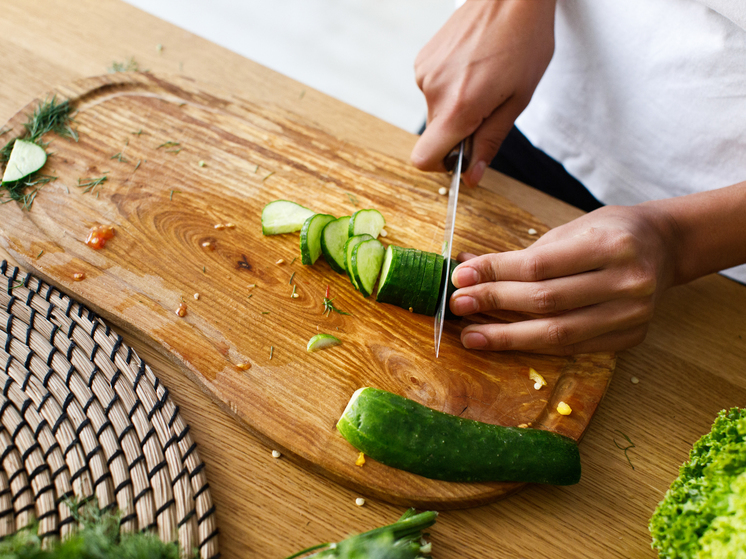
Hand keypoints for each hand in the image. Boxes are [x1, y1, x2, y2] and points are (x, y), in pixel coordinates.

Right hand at [411, 0, 555, 186]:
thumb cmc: (524, 42)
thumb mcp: (518, 100)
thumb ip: (490, 141)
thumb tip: (471, 177)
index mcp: (458, 106)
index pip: (424, 158)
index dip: (443, 165)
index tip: (463, 156)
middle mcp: (433, 91)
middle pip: (435, 135)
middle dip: (459, 131)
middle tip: (489, 106)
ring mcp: (424, 73)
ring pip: (436, 112)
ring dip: (457, 106)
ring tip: (483, 79)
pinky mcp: (422, 60)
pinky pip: (433, 90)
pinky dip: (451, 87)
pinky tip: (472, 67)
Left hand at [449, 205, 679, 354]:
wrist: (665, 247)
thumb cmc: (610, 232)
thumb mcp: (570, 230)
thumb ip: (523, 254)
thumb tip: (468, 269)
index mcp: (611, 245)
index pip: (539, 266)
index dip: (495, 273)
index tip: (461, 278)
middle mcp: (627, 282)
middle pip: (545, 301)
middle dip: (494, 303)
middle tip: (458, 305)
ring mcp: (632, 314)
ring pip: (557, 333)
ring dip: (507, 336)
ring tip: (472, 336)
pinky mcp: (630, 337)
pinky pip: (574, 348)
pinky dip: (535, 346)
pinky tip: (507, 342)